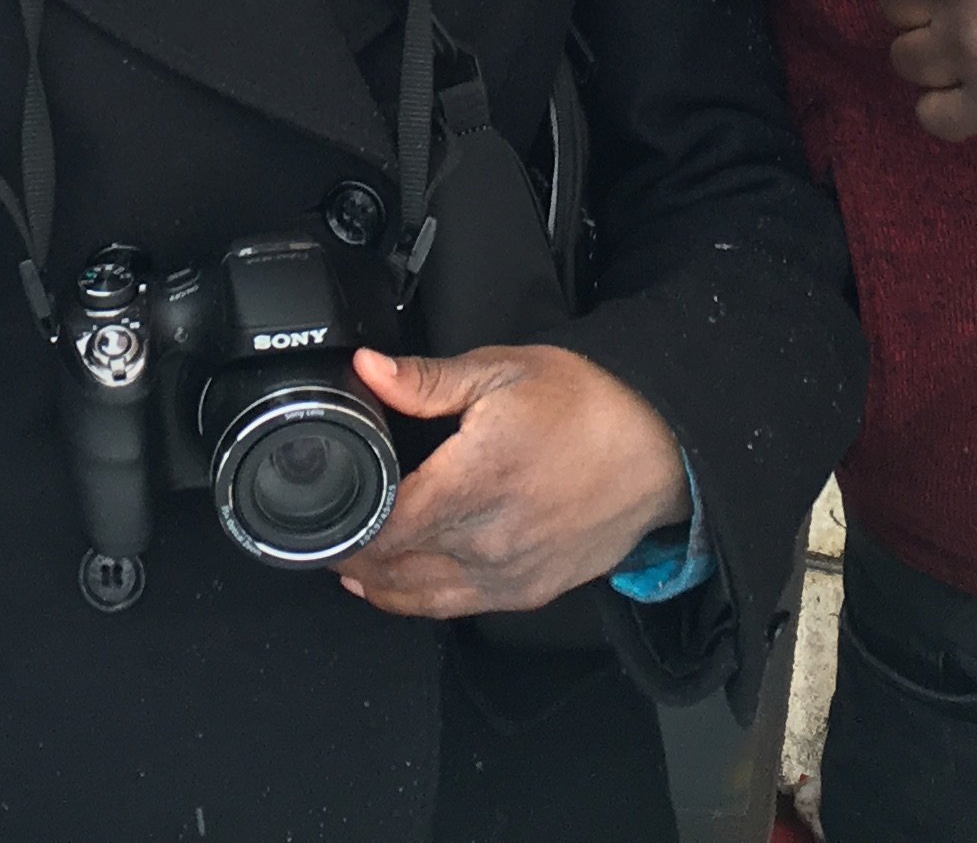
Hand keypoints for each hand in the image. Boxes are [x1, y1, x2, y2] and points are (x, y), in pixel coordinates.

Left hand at [330, 345, 688, 616]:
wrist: (662, 450)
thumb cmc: (589, 405)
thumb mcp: (503, 370)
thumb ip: (427, 378)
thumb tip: (368, 370)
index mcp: (476, 480)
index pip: (386, 525)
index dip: (341, 529)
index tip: (314, 519)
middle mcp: (490, 538)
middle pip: (395, 567)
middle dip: (351, 556)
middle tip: (319, 537)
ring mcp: (511, 573)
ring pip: (421, 597)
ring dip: (379, 585)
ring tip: (347, 565)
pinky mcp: (530, 591)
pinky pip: (458, 608)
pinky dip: (419, 599)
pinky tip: (398, 585)